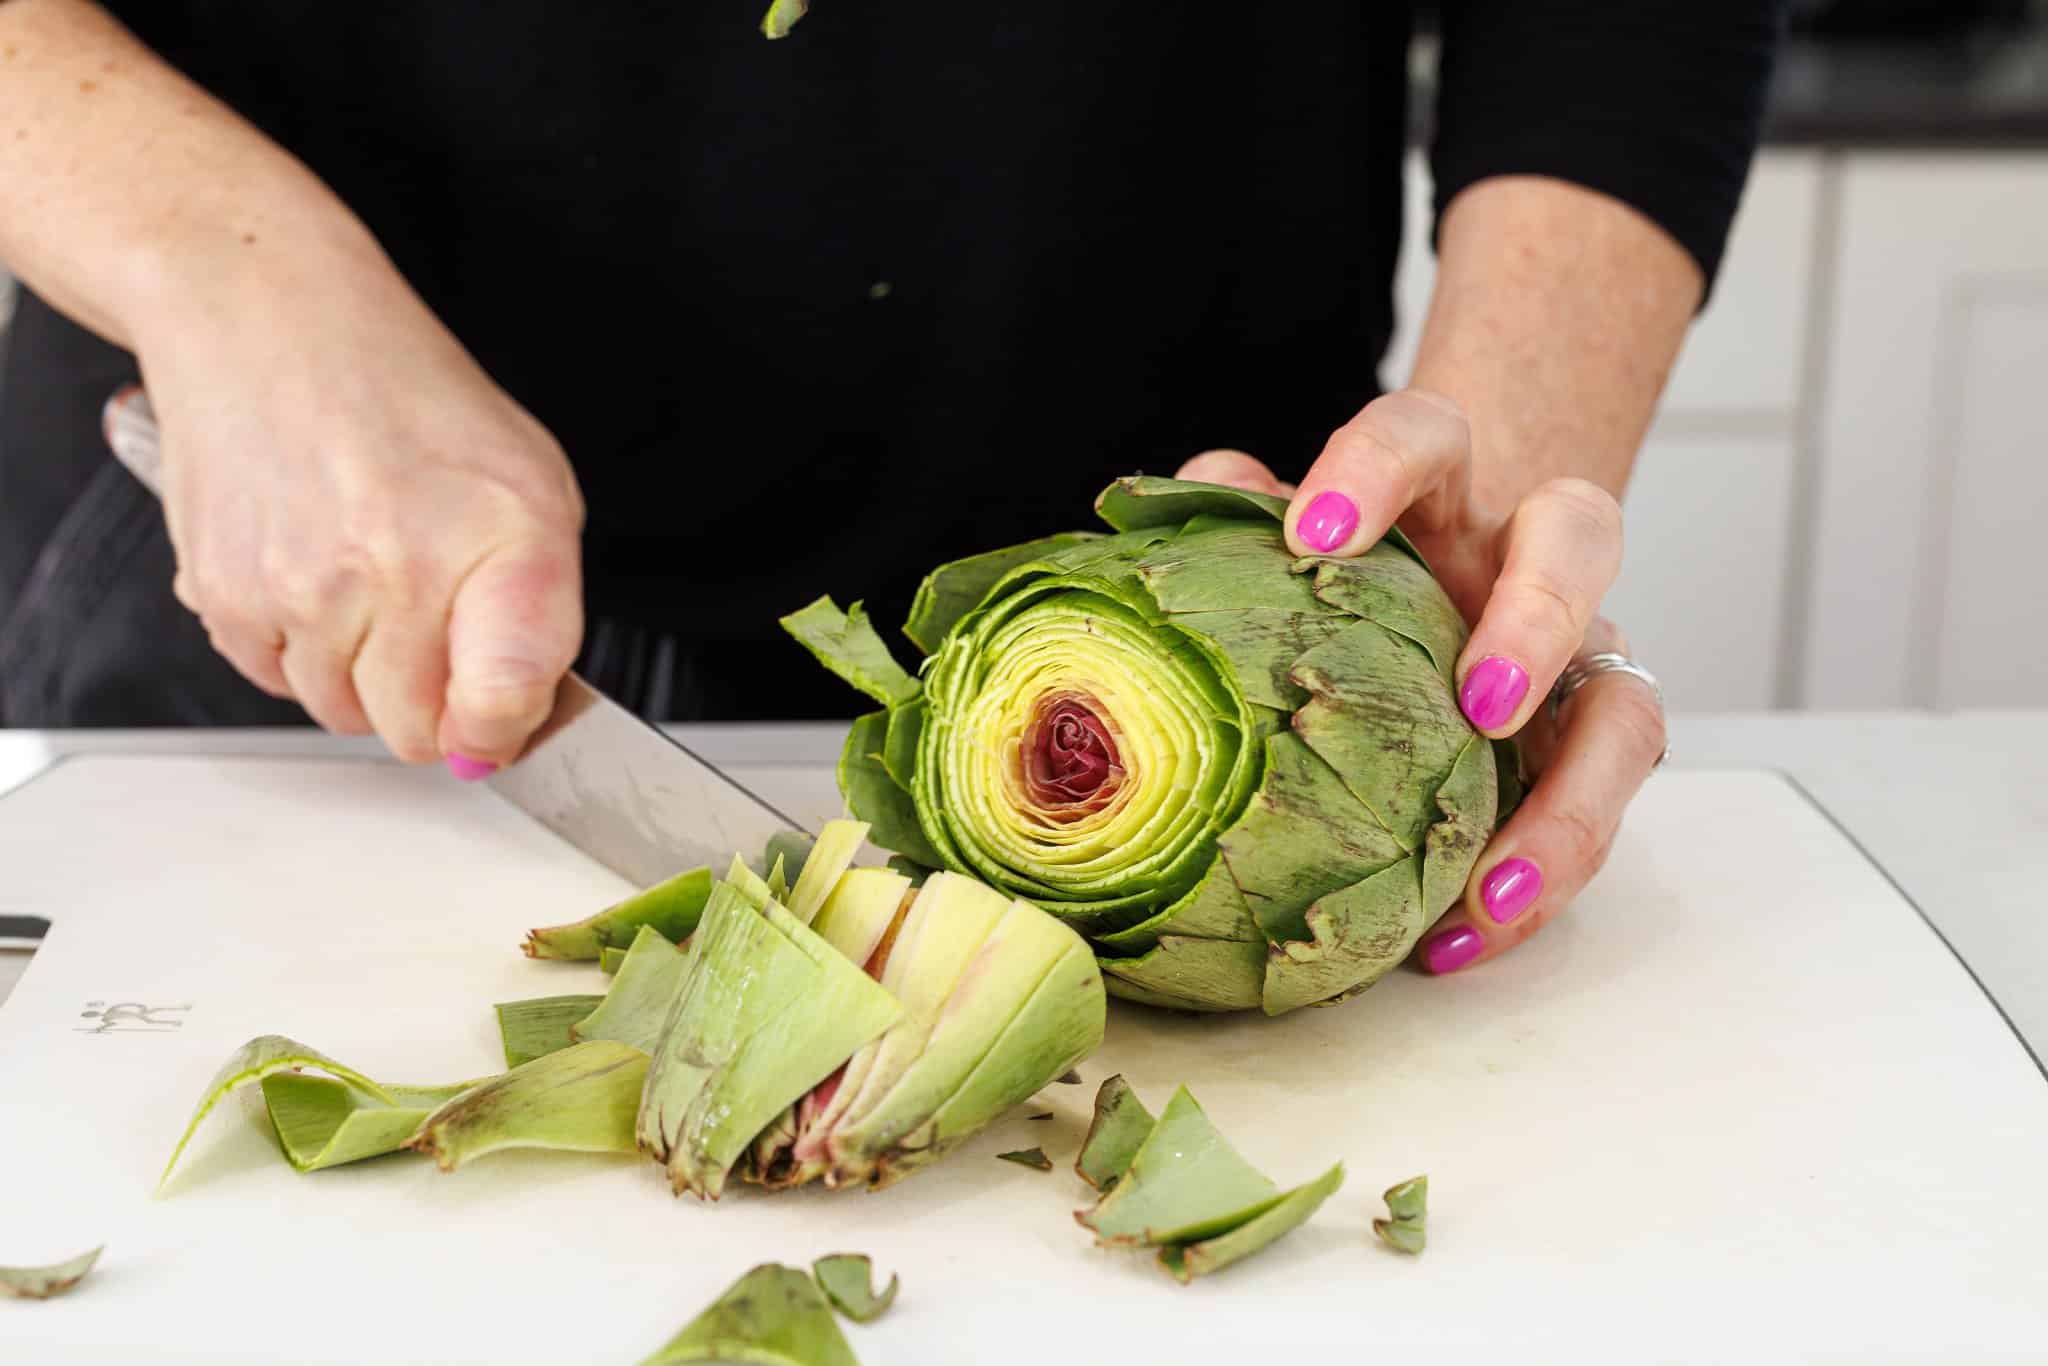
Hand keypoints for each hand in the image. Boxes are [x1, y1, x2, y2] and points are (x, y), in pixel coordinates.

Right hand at [133, 243, 585, 775]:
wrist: (268, 320)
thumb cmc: (411, 401)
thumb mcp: (531, 491)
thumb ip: (537, 620)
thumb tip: (499, 736)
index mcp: (500, 538)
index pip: (500, 698)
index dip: (501, 729)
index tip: (496, 719)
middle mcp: (397, 568)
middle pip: (415, 731)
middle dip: (431, 700)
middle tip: (429, 620)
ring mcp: (303, 588)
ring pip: (343, 714)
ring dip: (362, 674)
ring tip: (368, 579)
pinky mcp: (226, 597)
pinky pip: (276, 682)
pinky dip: (299, 649)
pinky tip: (315, 573)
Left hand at [1175, 388, 1667, 973]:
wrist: (1441, 594)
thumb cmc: (1345, 572)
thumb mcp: (1283, 540)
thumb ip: (1233, 510)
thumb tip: (1200, 487)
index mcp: (1437, 489)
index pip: (1420, 436)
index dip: (1374, 471)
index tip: (1311, 535)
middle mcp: (1526, 560)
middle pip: (1579, 537)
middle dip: (1539, 618)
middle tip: (1484, 703)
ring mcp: (1577, 658)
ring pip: (1626, 707)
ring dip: (1572, 802)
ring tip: (1494, 883)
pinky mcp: (1589, 749)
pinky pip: (1594, 817)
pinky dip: (1535, 885)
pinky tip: (1456, 943)